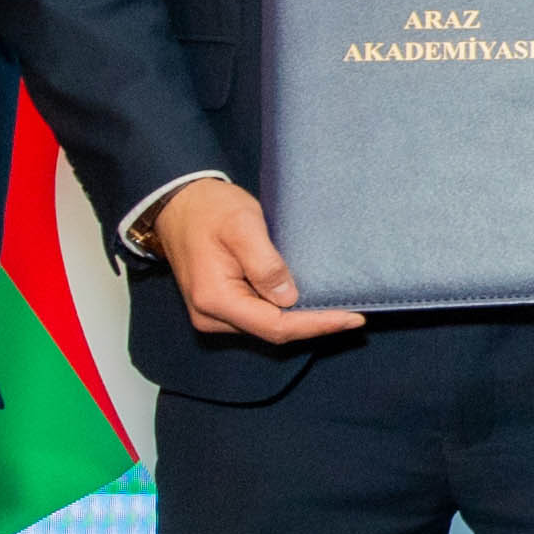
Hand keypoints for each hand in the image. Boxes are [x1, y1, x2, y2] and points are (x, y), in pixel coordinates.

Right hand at [153, 176, 361, 344]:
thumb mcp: (243, 227)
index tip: (353, 318)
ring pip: (266, 326)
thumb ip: (266, 264)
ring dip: (301, 320)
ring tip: (337, 309)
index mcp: (215, 299)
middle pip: (273, 331)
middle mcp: (210, 315)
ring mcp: (212, 313)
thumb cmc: (210, 209)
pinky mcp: (219, 305)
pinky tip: (309, 303)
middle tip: (354, 315)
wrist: (179, 202)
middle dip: (314, 325)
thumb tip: (289, 298)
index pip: (276, 326)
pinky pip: (258, 316)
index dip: (317, 325)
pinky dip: (285, 312)